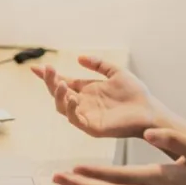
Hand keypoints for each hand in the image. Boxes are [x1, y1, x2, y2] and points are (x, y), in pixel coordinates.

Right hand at [31, 56, 159, 138]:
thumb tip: (79, 57)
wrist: (149, 110)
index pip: (63, 81)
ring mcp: (86, 115)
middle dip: (50, 82)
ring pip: (62, 107)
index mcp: (87, 90)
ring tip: (61, 83)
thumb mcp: (116, 72)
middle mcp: (83, 103)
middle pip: (58, 93)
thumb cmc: (135, 93)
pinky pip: (75, 119)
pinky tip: (72, 98)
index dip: (49, 75)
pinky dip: (70, 109)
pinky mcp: (92, 127)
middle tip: (48, 70)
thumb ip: (99, 64)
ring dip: (58, 95)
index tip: (36, 67)